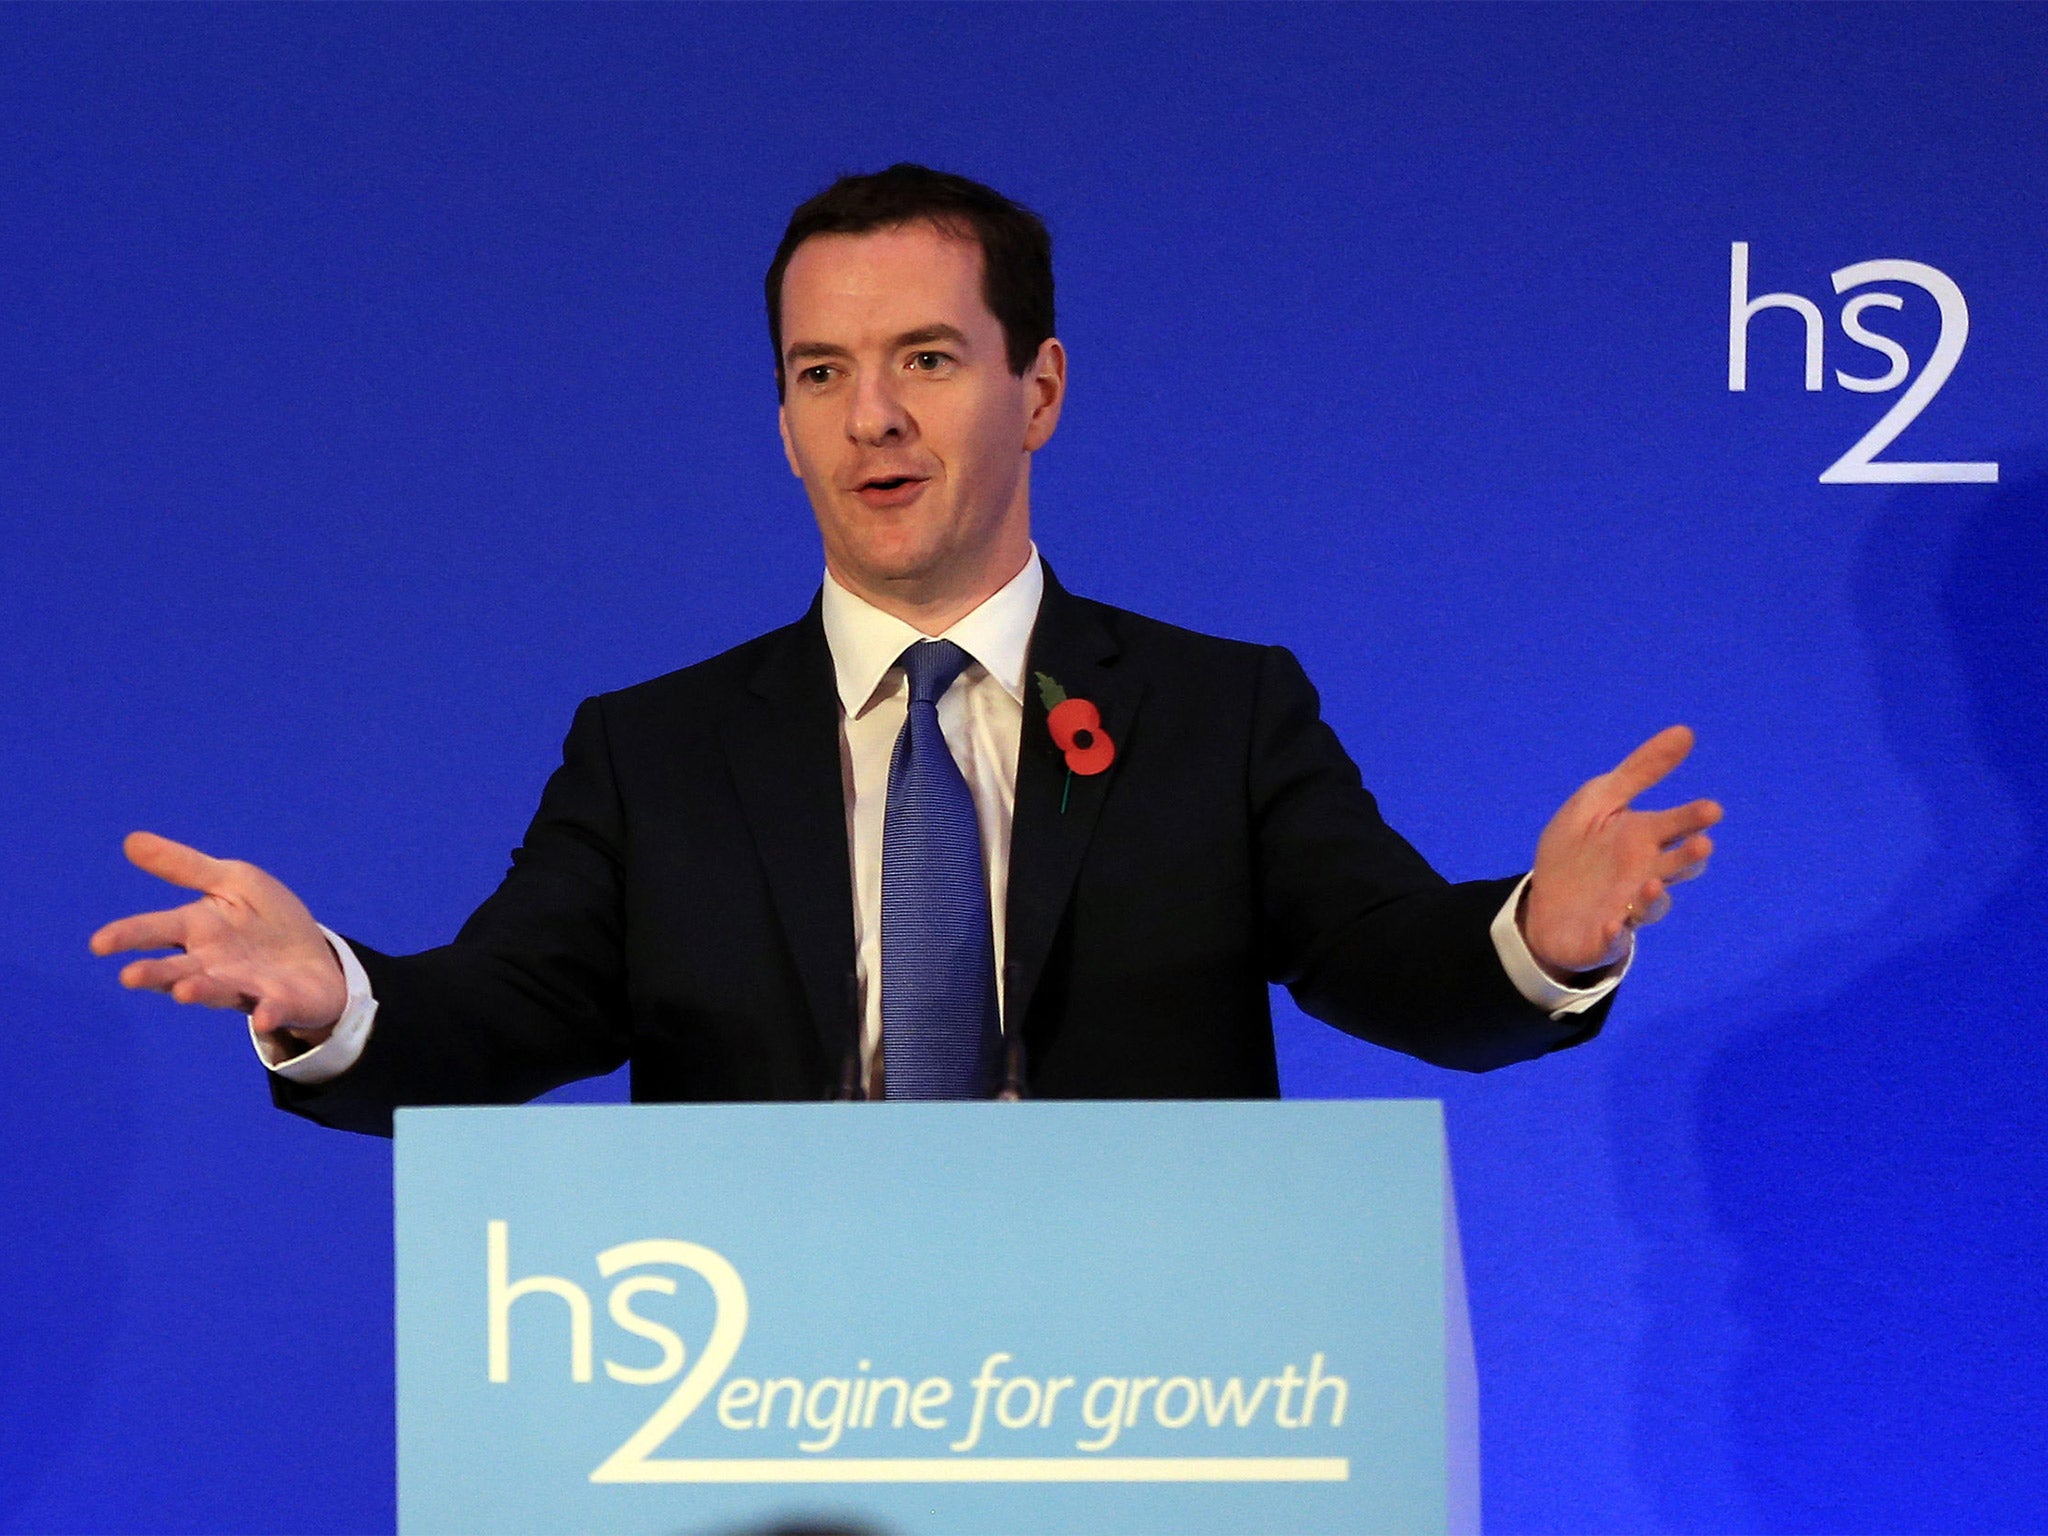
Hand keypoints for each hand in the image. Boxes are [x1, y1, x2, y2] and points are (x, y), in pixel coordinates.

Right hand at [90, 832, 347, 1041]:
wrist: (316, 957)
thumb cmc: (264, 919)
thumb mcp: (232, 882)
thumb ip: (185, 867)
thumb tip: (130, 840)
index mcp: (199, 930)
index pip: (157, 930)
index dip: (129, 935)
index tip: (98, 943)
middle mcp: (213, 965)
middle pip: (178, 970)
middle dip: (156, 973)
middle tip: (130, 975)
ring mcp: (246, 986)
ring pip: (218, 992)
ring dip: (203, 992)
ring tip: (184, 992)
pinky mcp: (281, 1002)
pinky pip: (274, 1009)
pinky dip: (269, 1013)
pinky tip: (264, 1017)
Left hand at [1521, 725, 1720, 977]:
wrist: (1545, 900)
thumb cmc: (1581, 847)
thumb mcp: (1600, 799)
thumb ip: (1641, 770)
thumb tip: (1686, 731)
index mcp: (1645, 838)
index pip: (1677, 826)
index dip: (1692, 819)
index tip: (1710, 810)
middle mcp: (1646, 873)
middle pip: (1675, 866)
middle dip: (1687, 856)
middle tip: (1701, 843)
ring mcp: (1627, 906)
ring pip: (1651, 905)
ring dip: (1654, 897)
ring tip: (1651, 884)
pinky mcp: (1604, 934)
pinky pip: (1613, 936)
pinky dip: (1613, 932)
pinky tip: (1611, 923)